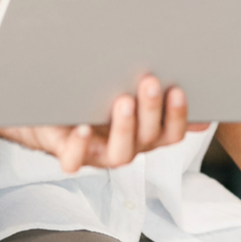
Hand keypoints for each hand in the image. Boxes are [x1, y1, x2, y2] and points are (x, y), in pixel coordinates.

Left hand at [0, 75, 201, 173]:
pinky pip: (75, 159)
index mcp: (143, 133)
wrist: (46, 113)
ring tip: (123, 101)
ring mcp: (98, 153)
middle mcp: (126, 146)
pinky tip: (82, 128)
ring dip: (125, 128)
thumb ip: (154, 92)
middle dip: (151, 109)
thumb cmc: (90, 99)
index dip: (177, 114)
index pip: (171, 132)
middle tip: (149, 81)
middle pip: (148, 138)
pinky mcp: (69, 154)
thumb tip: (194, 98)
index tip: (178, 89)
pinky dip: (79, 146)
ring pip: (120, 154)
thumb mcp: (122, 88)